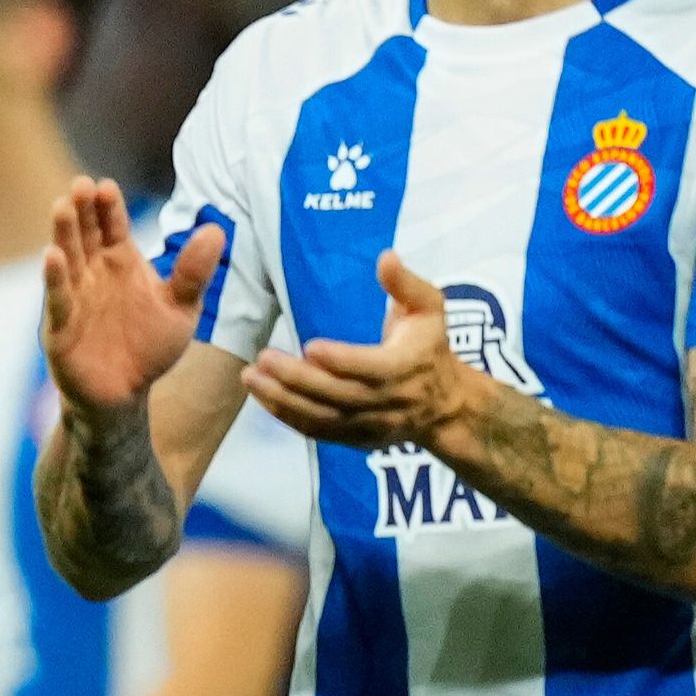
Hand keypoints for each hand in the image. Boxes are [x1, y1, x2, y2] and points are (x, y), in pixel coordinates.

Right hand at [43, 180, 211, 418]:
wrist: (126, 395)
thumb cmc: (150, 348)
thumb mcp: (182, 310)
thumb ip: (194, 272)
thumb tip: (216, 231)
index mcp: (121, 261)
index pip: (113, 225)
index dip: (109, 206)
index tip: (107, 186)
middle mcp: (93, 272)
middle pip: (86, 233)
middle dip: (82, 210)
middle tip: (81, 185)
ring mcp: (74, 296)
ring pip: (68, 258)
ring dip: (64, 233)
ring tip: (63, 207)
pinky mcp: (60, 326)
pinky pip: (58, 298)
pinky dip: (54, 277)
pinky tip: (52, 256)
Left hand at [244, 250, 481, 448]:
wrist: (445, 406)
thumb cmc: (430, 346)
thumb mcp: (429, 309)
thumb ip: (406, 284)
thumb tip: (386, 256)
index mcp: (406, 367)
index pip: (371, 369)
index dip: (341, 360)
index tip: (309, 346)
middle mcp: (386, 402)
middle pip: (338, 395)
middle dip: (297, 380)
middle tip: (262, 359)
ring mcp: (370, 425)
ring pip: (323, 418)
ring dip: (283, 400)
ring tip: (250, 378)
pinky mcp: (355, 439)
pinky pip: (318, 432)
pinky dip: (288, 417)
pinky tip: (263, 397)